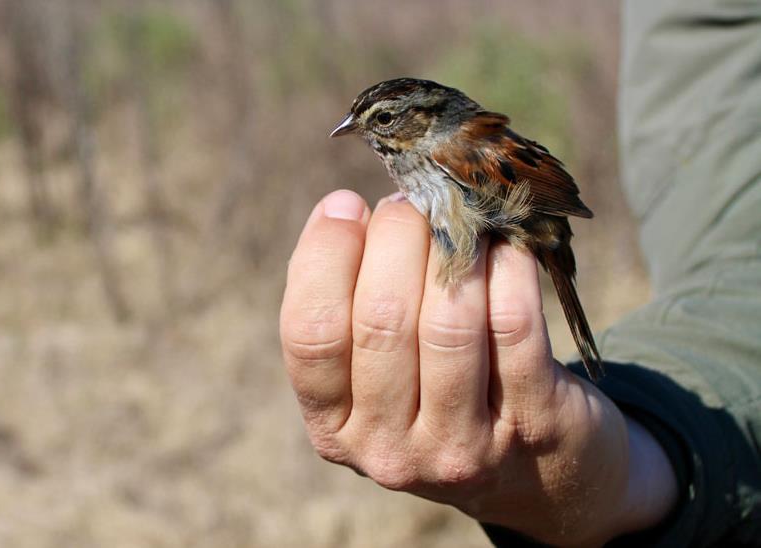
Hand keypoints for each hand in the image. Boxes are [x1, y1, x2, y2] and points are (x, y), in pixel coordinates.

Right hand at [280, 190, 677, 545]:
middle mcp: (390, 449)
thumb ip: (349, 304)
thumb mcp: (376, 373)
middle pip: (382, 319)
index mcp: (334, 429)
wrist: (536, 474)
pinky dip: (509, 269)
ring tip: (457, 218)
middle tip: (413, 203)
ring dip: (454, 249)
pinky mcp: (533, 425)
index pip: (311, 334)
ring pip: (449, 321)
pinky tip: (504, 247)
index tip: (344, 205)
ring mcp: (463, 445)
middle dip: (396, 237)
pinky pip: (515, 323)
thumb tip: (343, 211)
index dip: (324, 256)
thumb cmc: (438, 394)